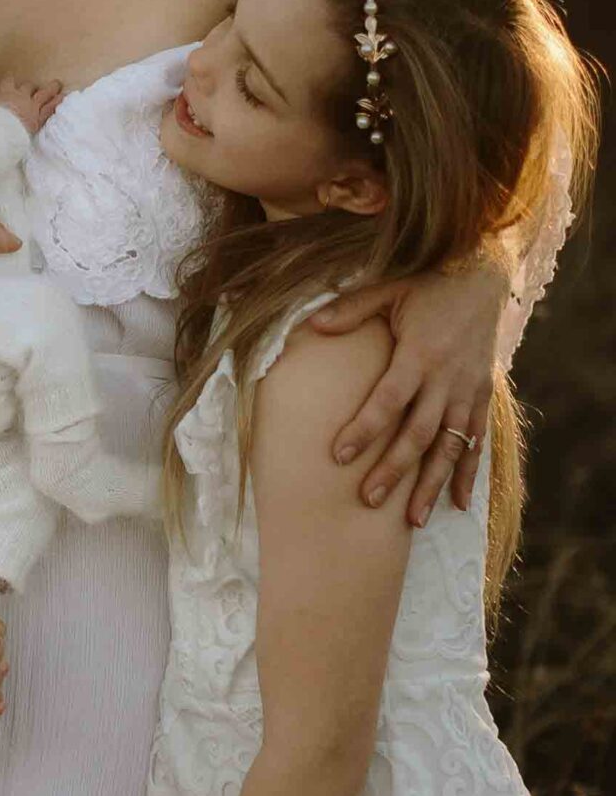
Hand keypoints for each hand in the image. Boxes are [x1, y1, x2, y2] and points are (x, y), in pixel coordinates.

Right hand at [0, 74, 63, 134]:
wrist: (2, 134)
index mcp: (6, 92)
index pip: (8, 81)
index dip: (9, 80)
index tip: (9, 79)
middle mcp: (21, 96)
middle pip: (27, 86)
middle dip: (29, 86)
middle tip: (31, 87)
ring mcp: (32, 107)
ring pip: (43, 94)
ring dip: (50, 88)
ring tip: (57, 84)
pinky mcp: (39, 118)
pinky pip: (50, 108)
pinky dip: (57, 102)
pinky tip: (63, 97)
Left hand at [312, 256, 505, 524]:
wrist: (485, 275)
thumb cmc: (429, 284)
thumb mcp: (389, 289)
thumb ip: (351, 309)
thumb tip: (311, 324)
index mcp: (419, 353)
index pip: (388, 400)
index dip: (364, 429)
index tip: (339, 456)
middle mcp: (446, 378)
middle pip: (418, 434)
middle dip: (394, 470)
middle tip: (368, 501)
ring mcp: (468, 391)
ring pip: (449, 447)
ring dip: (431, 484)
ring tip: (412, 520)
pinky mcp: (482, 396)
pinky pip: (475, 441)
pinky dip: (468, 473)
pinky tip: (457, 504)